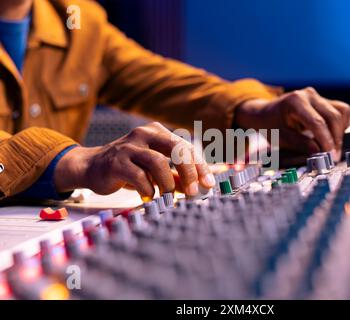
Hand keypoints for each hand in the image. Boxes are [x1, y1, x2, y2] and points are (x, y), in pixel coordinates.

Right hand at [54, 122, 215, 196]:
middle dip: (190, 171)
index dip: (200, 166)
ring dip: (168, 183)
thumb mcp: (155, 170)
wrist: (91, 167)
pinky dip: (148, 189)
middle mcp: (144, 134)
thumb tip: (201, 187)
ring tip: (168, 197)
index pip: (185, 147)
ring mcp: (128, 146)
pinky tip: (149, 196)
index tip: (209, 185)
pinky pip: (138, 176)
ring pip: (158, 162)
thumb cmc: (128, 168)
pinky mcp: (115, 162)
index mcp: (157, 132)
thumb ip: (176, 177)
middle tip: (194, 192)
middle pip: (176, 148)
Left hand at [234, 87, 349, 165]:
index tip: (331, 155)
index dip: (326, 140)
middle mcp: (308, 95)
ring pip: (341, 112)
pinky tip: (330, 136)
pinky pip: (341, 111)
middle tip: (334, 157)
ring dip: (340, 131)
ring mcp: (317, 96)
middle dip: (336, 138)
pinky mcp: (323, 101)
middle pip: (333, 116)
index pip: (317, 122)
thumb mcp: (280, 138)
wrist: (265, 113)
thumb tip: (320, 153)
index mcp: (295, 101)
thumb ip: (300, 144)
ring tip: (330, 147)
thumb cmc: (270, 125)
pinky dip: (340, 125)